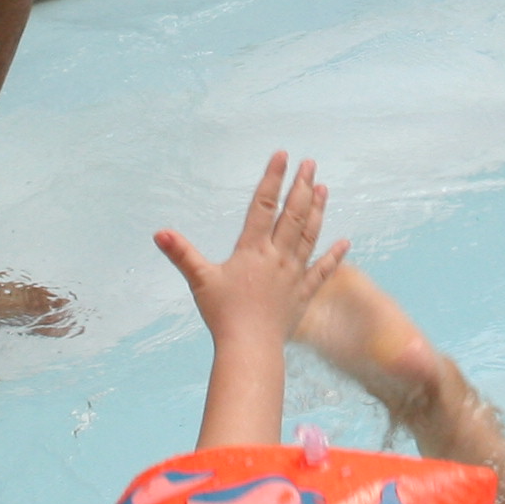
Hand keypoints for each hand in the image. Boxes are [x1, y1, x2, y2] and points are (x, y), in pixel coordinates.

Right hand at [154, 150, 350, 350]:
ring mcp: (294, 274)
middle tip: (310, 164)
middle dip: (302, 186)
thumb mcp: (200, 280)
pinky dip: (334, 256)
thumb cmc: (223, 314)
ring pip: (309, 236)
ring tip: (324, 189)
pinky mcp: (303, 293)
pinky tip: (345, 243)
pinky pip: (322, 271)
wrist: (250, 347)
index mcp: (252, 249)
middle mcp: (277, 256)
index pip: (264, 205)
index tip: (282, 155)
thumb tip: (159, 233)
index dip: (273, 178)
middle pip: (293, 214)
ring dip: (318, 211)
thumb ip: (181, 254)